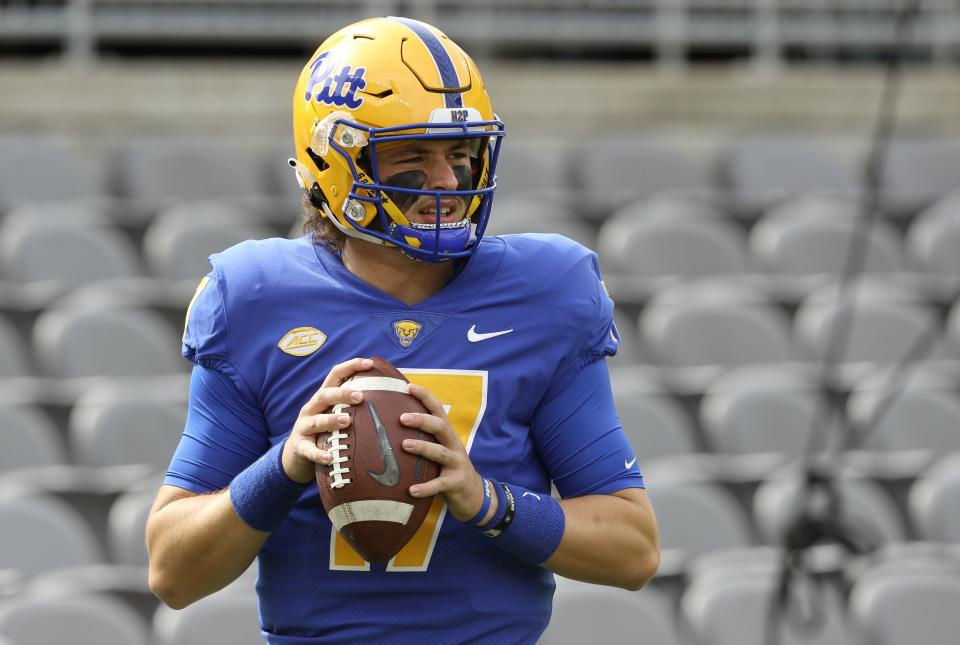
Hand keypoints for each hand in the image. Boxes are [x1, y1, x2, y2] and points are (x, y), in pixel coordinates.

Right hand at [281, 357, 371, 483]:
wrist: (295, 455)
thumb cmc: (324, 432)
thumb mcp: (334, 414)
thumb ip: (353, 406)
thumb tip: (389, 399)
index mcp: (323, 398)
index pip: (335, 375)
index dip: (351, 366)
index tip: (370, 364)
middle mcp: (312, 408)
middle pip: (325, 395)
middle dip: (342, 393)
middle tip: (361, 396)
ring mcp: (303, 427)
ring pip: (316, 421)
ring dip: (331, 420)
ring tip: (347, 421)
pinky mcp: (300, 447)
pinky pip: (309, 450)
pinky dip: (319, 454)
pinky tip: (329, 458)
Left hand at [400, 382, 485, 521]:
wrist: (473, 494)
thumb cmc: (447, 468)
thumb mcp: (439, 449)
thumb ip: (423, 438)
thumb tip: (390, 425)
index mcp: (446, 434)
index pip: (437, 409)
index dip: (425, 396)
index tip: (408, 386)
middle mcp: (453, 444)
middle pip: (440, 426)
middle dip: (422, 420)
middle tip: (402, 418)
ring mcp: (456, 463)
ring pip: (440, 453)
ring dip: (422, 448)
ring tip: (404, 445)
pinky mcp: (456, 483)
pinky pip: (440, 484)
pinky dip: (426, 487)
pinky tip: (412, 490)